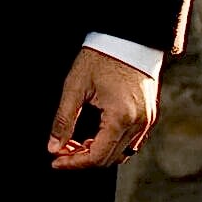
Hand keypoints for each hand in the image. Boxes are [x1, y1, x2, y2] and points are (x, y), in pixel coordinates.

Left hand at [46, 45, 158, 169]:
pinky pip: (131, 141)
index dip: (74, 163)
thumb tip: (53, 147)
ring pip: (121, 153)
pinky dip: (111, 144)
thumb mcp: (75, 86)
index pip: (96, 156)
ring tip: (75, 142)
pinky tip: (94, 135)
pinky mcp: (148, 115)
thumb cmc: (101, 57)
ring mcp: (147, 120)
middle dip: (82, 159)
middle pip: (109, 159)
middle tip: (61, 150)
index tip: (55, 160)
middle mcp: (138, 123)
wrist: (127, 38)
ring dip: (97, 152)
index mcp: (121, 117)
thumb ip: (63, 120)